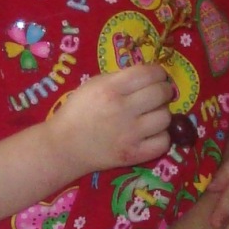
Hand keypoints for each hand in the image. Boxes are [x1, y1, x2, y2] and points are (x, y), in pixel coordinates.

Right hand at [45, 64, 173, 177]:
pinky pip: (163, 142)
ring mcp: (130, 134)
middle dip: (163, 91)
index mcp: (110, 88)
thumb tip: (148, 76)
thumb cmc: (78, 112)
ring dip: (161, 114)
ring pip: (165, 118)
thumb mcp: (93, 85)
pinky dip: (160, 137)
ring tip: (150, 116)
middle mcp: (122, 109)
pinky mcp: (134, 155)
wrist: (63, 147)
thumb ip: (120, 78)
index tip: (157, 77)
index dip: (158, 73)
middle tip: (157, 96)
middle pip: (161, 94)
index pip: (149, 73)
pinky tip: (151, 135)